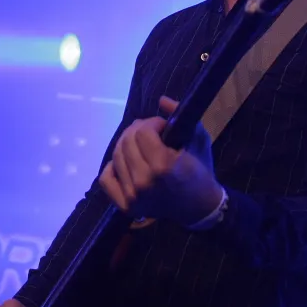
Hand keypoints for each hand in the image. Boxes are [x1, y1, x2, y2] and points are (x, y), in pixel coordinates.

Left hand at [99, 96, 222, 225]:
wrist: (200, 207)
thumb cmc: (200, 170)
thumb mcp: (198, 139)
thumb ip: (181, 115)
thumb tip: (161, 100)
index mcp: (163, 166)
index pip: (143, 132)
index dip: (153, 123)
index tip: (163, 127)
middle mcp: (144, 181)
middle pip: (127, 141)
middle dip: (139, 130)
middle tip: (151, 132)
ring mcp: (132, 196)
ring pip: (116, 156)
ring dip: (127, 145)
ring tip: (141, 145)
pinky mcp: (125, 206)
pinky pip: (106, 178)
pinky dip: (113, 166)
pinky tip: (126, 162)